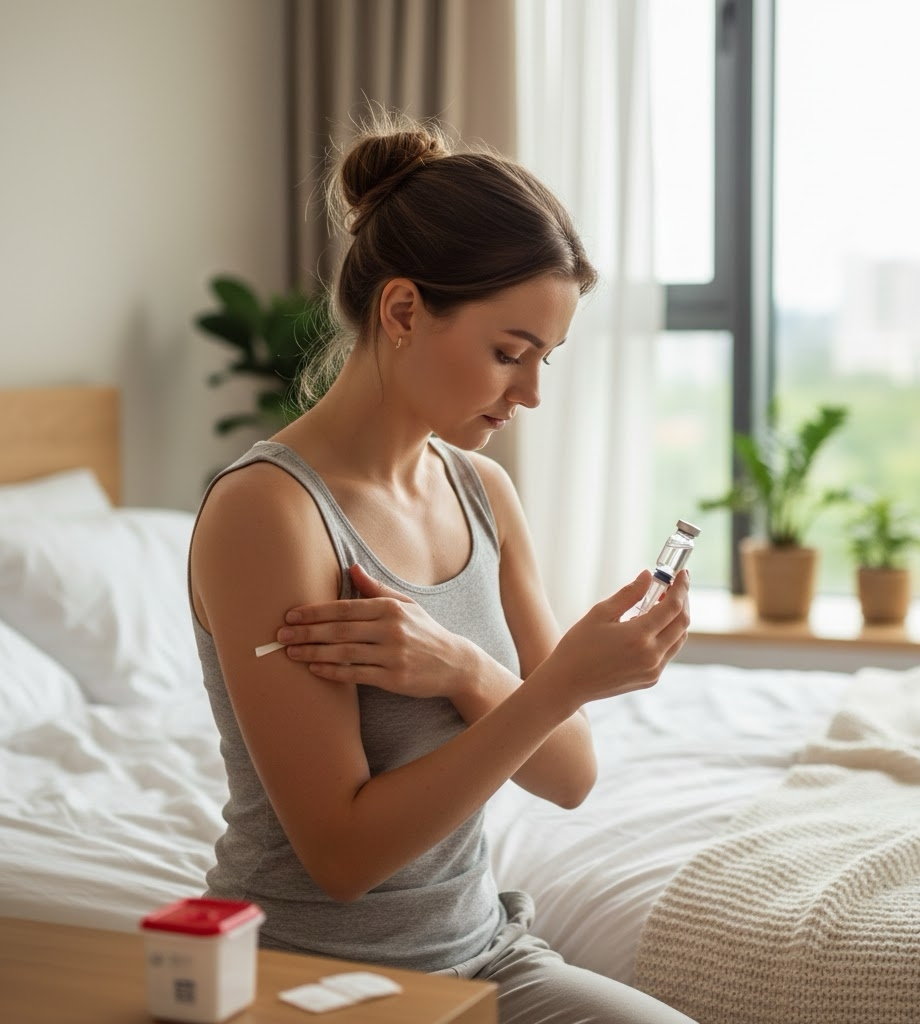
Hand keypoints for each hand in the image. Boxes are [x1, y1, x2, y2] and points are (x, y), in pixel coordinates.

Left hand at [276, 564, 474, 698]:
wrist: (454, 663)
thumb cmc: (425, 631)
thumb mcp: (406, 604)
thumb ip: (376, 588)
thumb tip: (352, 568)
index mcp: (390, 608)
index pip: (345, 608)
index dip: (315, 611)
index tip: (291, 614)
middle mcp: (391, 629)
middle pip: (339, 630)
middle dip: (306, 632)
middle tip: (281, 634)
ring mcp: (393, 654)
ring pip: (344, 652)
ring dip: (313, 652)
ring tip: (291, 652)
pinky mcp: (394, 678)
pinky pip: (355, 674)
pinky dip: (332, 671)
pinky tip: (314, 669)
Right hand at [539, 569, 689, 712]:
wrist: (567, 683)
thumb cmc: (578, 646)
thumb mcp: (600, 613)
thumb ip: (629, 594)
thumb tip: (648, 576)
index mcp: (638, 636)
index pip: (673, 606)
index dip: (681, 587)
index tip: (682, 573)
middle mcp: (651, 655)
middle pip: (682, 622)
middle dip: (682, 600)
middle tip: (673, 586)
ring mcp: (653, 670)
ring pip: (679, 639)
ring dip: (676, 619)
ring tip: (661, 604)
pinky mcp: (650, 679)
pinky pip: (668, 653)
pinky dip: (667, 636)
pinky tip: (650, 627)